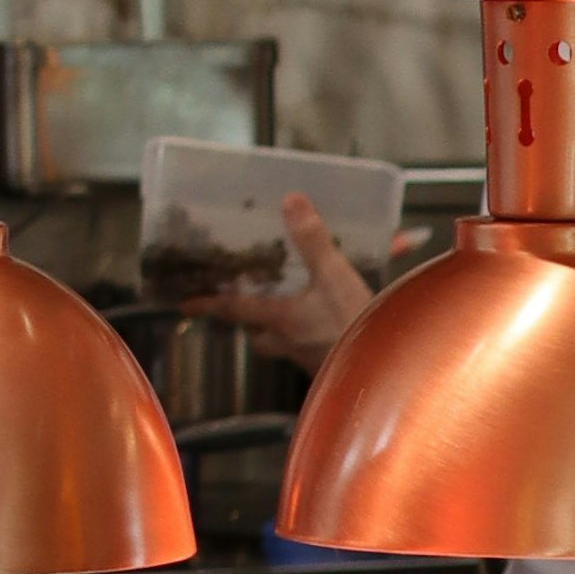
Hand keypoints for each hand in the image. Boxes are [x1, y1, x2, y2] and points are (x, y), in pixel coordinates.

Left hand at [196, 191, 376, 371]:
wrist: (388, 372)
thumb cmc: (353, 324)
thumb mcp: (333, 275)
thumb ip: (312, 240)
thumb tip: (290, 201)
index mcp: (281, 319)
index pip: (235, 309)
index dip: (210, 303)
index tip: (186, 305)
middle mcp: (290, 342)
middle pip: (260, 336)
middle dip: (252, 323)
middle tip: (247, 310)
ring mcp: (313, 359)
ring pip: (286, 345)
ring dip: (285, 331)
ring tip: (295, 311)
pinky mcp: (336, 367)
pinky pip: (317, 350)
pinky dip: (322, 336)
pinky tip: (341, 324)